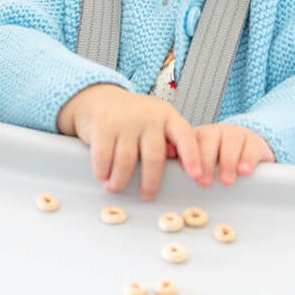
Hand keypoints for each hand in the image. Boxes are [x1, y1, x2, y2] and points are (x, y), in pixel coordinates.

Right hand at [57, 84, 206, 199]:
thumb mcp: (155, 123)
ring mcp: (125, 120)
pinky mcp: (103, 125)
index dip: (192, 156)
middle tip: (146, 196)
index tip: (197, 176)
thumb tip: (183, 168)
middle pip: (154, 157)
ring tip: (115, 187)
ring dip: (120, 180)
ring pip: (127, 162)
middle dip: (150, 183)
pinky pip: (104, 158)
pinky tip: (103, 175)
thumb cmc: (132, 118)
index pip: (185, 136)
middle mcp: (149, 116)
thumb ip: (169, 141)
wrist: (98, 98)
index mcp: (167, 116)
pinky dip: (103, 171)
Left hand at [194, 123, 274, 183]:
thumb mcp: (203, 166)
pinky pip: (252, 146)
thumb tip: (176, 181)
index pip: (190, 142)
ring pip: (231, 140)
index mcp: (198, 136)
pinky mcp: (255, 140)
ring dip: (227, 161)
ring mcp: (237, 133)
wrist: (248, 157)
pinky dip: (247, 159)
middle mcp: (216, 131)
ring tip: (226, 181)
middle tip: (206, 182)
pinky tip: (244, 171)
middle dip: (206, 161)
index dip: (189, 157)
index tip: (191, 174)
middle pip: (208, 138)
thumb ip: (190, 170)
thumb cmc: (218, 166)